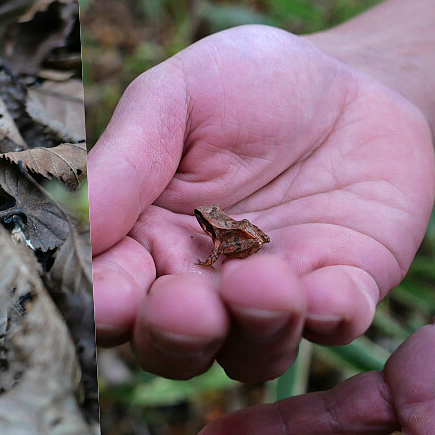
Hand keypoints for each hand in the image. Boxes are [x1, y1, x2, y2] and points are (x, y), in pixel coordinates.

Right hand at [87, 25, 434, 381]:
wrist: (356, 79)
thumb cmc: (249, 83)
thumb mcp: (175, 99)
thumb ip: (126, 162)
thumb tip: (78, 230)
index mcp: (146, 243)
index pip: (112, 297)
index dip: (107, 308)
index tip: (112, 298)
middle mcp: (204, 286)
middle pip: (175, 346)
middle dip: (177, 335)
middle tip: (187, 307)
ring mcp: (275, 298)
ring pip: (253, 354)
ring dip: (255, 331)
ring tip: (262, 284)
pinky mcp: (344, 291)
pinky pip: (336, 324)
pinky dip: (330, 316)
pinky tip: (326, 291)